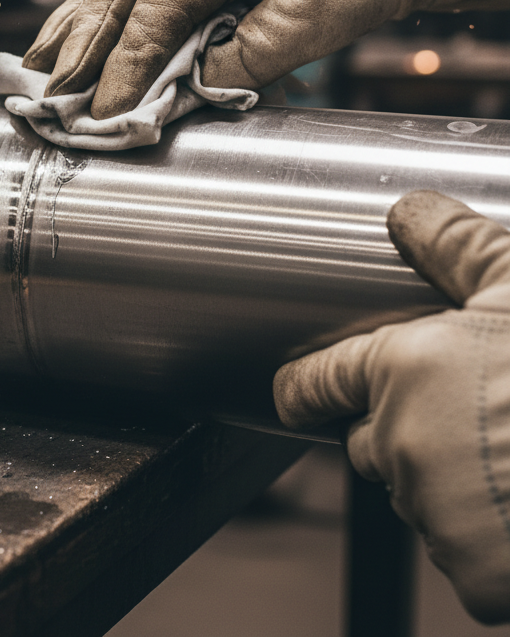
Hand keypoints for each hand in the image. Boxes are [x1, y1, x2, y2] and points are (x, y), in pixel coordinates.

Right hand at [24, 0, 509, 118]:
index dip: (128, 63)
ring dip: (70, 34)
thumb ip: (256, 51)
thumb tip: (193, 90)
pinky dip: (89, 24)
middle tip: (49, 98)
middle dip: (79, 48)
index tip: (110, 113)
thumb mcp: (321, 14)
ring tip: (34, 75)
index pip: (157, 6)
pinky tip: (64, 51)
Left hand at [274, 190, 509, 623]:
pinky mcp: (469, 573)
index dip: (302, 387)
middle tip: (465, 417)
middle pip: (369, 440)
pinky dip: (483, 537)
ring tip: (504, 458)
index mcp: (401, 371)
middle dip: (397, 431)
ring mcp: (431, 513)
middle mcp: (399, 442)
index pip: (314, 381)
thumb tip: (411, 211)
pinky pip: (458, 552)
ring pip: (415, 494)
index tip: (295, 392)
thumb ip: (459, 249)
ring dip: (443, 482)